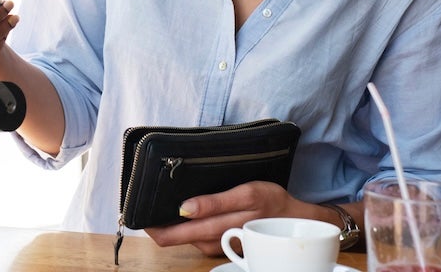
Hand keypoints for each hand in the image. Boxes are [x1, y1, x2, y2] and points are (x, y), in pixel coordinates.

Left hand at [143, 182, 325, 255]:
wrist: (297, 221)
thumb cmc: (272, 200)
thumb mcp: (247, 192)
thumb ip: (214, 202)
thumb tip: (184, 209)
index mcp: (227, 219)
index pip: (185, 226)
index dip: (160, 225)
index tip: (143, 216)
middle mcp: (225, 235)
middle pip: (183, 237)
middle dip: (161, 230)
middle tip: (143, 221)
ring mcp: (226, 245)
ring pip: (192, 241)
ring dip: (174, 232)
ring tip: (158, 218)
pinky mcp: (228, 248)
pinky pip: (203, 243)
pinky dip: (190, 235)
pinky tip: (182, 224)